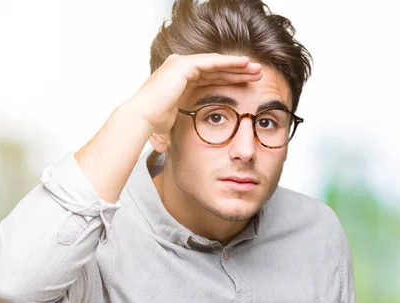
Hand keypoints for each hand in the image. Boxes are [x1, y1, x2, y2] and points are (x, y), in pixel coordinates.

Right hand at [125, 53, 261, 133]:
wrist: (142, 119)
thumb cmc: (154, 123)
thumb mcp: (175, 120)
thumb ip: (182, 120)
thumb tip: (174, 142)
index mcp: (179, 79)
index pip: (210, 77)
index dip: (229, 80)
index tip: (247, 85)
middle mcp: (180, 67)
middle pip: (216, 69)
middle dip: (237, 71)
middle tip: (258, 74)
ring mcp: (181, 64)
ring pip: (216, 63)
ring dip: (238, 66)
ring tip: (257, 69)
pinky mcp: (183, 65)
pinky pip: (212, 62)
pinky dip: (229, 63)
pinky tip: (245, 65)